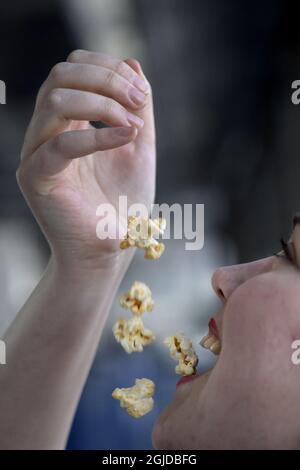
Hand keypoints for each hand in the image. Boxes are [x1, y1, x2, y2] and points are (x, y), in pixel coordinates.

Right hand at [17, 50, 155, 269]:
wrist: (110, 248)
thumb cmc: (123, 201)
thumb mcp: (139, 145)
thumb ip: (136, 106)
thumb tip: (133, 61)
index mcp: (69, 120)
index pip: (75, 69)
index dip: (109, 68)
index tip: (142, 93)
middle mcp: (48, 131)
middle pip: (61, 75)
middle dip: (106, 79)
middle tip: (138, 101)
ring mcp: (37, 152)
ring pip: (55, 99)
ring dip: (102, 103)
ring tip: (133, 125)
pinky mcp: (37, 177)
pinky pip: (61, 144)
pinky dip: (98, 136)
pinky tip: (128, 137)